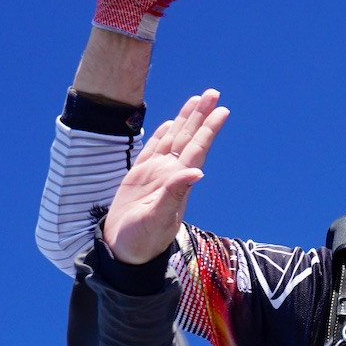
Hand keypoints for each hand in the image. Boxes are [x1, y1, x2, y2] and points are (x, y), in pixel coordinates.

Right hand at [102, 90, 227, 263]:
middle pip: (189, 138)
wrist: (123, 252)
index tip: (222, 110)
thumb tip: (197, 172)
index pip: (197, 149)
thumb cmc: (141, 241)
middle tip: (214, 93)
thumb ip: (174, 194)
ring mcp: (155, 174)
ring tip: (197, 100)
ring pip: (173, 139)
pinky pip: (154, 149)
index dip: (209, 129)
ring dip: (186, 120)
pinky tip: (172, 123)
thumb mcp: (158, 218)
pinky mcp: (139, 177)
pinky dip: (162, 134)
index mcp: (177, 182)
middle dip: (201, 115)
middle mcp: (169, 174)